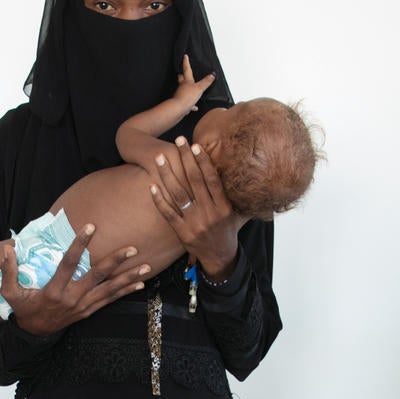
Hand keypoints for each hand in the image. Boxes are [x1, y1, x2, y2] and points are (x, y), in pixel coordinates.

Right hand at [0, 227, 149, 334]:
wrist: (34, 334)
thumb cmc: (23, 309)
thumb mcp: (10, 293)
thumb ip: (8, 271)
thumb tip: (7, 248)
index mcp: (54, 290)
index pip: (69, 263)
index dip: (79, 244)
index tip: (90, 226)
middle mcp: (73, 298)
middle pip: (98, 276)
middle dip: (116, 261)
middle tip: (133, 248)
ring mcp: (83, 306)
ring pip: (110, 289)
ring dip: (129, 277)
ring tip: (147, 266)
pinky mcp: (89, 311)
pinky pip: (110, 300)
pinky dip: (126, 291)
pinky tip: (140, 283)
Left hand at [149, 138, 241, 280]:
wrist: (220, 258)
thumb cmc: (228, 231)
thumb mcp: (238, 213)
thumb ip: (238, 195)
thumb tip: (248, 173)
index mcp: (224, 207)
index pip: (212, 179)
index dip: (203, 161)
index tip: (196, 145)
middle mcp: (209, 214)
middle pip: (194, 181)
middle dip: (185, 159)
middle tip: (178, 141)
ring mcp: (194, 224)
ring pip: (178, 194)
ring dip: (167, 174)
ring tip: (160, 157)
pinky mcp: (182, 233)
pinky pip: (168, 213)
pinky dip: (159, 199)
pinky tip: (151, 185)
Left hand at [171, 54, 215, 114]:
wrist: (178, 109)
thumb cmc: (187, 97)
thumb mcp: (199, 88)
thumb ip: (206, 82)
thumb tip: (212, 75)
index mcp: (187, 81)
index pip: (187, 69)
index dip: (186, 62)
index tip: (185, 56)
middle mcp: (182, 87)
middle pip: (181, 78)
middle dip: (182, 75)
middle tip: (183, 72)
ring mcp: (180, 95)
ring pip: (183, 90)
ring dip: (187, 89)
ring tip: (191, 90)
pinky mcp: (181, 103)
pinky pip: (186, 103)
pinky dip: (190, 104)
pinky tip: (194, 107)